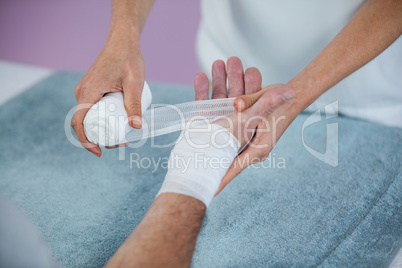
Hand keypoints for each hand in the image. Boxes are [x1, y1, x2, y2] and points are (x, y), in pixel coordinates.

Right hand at [71, 38, 144, 156]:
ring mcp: (86, 91)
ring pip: (89, 117)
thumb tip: (136, 127)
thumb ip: (134, 104)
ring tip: (123, 135)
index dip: (85, 141)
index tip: (98, 151)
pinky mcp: (92, 90)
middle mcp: (82, 92)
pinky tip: (117, 124)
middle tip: (122, 143)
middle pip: (85, 123)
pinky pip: (92, 109)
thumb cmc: (128, 59)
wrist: (123, 42)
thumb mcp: (134, 83)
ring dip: (102, 129)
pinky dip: (101, 120)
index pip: (79, 123)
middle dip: (100, 138)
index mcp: (87, 92)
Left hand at [194, 57, 296, 193]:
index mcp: (259, 148)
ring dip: (215, 162)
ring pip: (230, 158)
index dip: (222, 178)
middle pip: (230, 166)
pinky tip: (206, 152)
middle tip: (196, 182)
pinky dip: (220, 151)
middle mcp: (255, 151)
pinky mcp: (249, 141)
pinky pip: (232, 149)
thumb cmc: (282, 102)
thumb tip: (236, 103)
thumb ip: (250, 101)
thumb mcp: (268, 99)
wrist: (292, 98)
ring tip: (196, 172)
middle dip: (214, 174)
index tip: (209, 190)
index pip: (236, 167)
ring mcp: (252, 147)